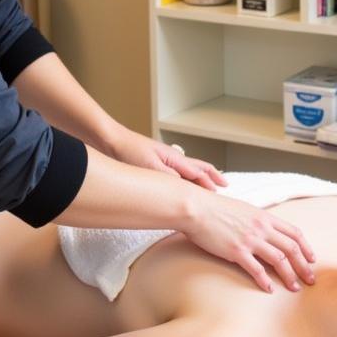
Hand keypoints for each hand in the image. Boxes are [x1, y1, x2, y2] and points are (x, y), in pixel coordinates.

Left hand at [107, 127, 225, 191]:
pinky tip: (185, 183)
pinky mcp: (157, 164)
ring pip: (190, 169)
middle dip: (212, 177)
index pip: (199, 173)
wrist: (112, 141)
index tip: (219, 195)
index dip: (209, 184)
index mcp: (175, 159)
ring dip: (202, 177)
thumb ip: (170, 176)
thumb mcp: (150, 167)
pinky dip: (188, 178)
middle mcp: (174, 158)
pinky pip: (179, 172)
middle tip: (224, 185)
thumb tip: (188, 186)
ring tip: (210, 184)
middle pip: (199, 167)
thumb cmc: (129, 152)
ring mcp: (166, 160)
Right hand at [183, 188, 315, 293]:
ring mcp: (250, 240)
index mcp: (264, 217)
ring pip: (279, 260)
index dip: (306, 248)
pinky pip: (256, 269)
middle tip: (310, 280)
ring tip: (295, 288)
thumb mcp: (243, 209)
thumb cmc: (215, 208)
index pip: (294, 232)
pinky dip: (265, 281)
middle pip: (291, 249)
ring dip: (290, 276)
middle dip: (304, 266)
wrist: (197, 209)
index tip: (311, 260)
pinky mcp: (236, 251)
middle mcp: (261, 228)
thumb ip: (256, 220)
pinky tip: (269, 289)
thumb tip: (263, 230)